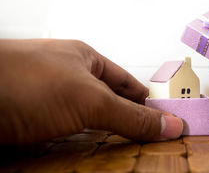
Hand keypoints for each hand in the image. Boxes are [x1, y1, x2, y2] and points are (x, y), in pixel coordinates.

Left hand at [0, 39, 182, 144]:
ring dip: (104, 138)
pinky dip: (81, 148)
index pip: (126, 82)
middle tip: (151, 144)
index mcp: (85, 60)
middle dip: (127, 122)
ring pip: (86, 121)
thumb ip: (131, 115)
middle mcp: (67, 77)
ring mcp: (48, 100)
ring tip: (127, 155)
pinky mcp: (32, 122)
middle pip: (107, 102)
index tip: (166, 121)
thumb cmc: (28, 82)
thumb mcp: (89, 99)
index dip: (147, 100)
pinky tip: (91, 159)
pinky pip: (65, 136)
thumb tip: (171, 125)